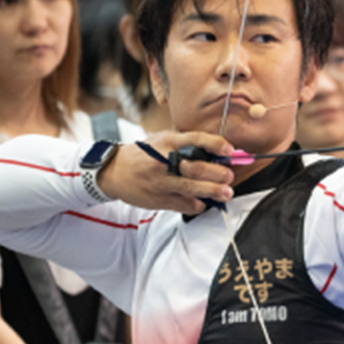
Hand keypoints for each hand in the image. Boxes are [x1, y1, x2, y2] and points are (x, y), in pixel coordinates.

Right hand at [99, 131, 234, 214]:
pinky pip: (185, 205)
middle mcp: (164, 162)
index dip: (215, 144)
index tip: (229, 150)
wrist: (114, 172)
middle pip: (196, 168)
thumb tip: (215, 151)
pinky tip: (203, 201)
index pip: (195, 139)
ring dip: (213, 191)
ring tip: (226, 193)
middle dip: (218, 173)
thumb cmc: (144, 154)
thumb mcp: (161, 140)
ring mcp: (161, 182)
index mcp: (167, 142)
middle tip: (229, 176)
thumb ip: (185, 144)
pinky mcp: (159, 200)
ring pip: (192, 189)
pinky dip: (197, 204)